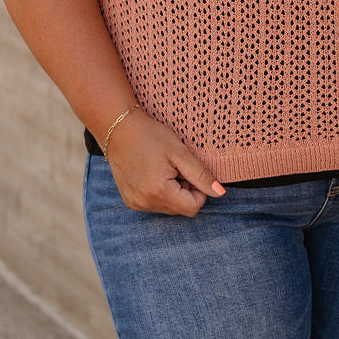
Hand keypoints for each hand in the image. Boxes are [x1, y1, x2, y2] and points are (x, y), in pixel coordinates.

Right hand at [102, 109, 225, 216]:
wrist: (118, 128)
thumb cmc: (150, 136)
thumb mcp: (180, 152)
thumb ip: (201, 175)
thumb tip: (220, 193)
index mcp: (159, 192)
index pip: (194, 207)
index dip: (198, 189)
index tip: (188, 170)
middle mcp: (145, 203)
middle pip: (181, 209)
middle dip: (184, 191)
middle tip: (175, 167)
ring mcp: (135, 203)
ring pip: (169, 208)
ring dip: (172, 192)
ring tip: (162, 169)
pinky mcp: (129, 201)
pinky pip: (154, 205)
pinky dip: (159, 193)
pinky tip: (152, 174)